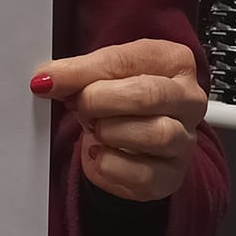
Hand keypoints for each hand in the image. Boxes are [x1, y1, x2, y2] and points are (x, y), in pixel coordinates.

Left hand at [33, 39, 205, 202]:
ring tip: (95, 129)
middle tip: (78, 105)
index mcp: (175, 62)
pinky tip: (101, 153)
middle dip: (100, 101)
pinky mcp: (171, 176)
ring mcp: (184, 140)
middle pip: (148, 95)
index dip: (84, 71)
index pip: (130, 60)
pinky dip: (110, 164)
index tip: (49, 79)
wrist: (135, 143)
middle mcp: (188, 100)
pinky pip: (142, 174)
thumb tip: (47, 79)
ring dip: (109, 132)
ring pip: (153, 134)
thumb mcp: (103, 75)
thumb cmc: (125, 100)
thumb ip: (79, 74)